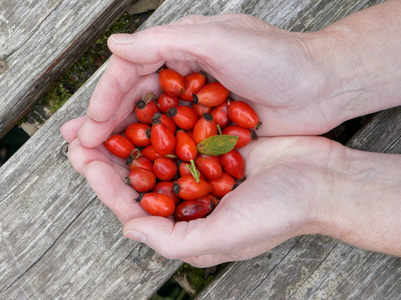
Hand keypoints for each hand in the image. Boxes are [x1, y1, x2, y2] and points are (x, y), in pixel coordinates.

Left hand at [63, 131, 342, 266]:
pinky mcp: (217, 146)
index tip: (85, 160)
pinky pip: (181, 132)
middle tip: (80, 135)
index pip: (135, 207)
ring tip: (103, 116)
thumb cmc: (279, 213)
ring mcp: (204, 170)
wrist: (322, 181)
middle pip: (140, 177)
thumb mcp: (224, 237)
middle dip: (108, 157)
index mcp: (188, 226)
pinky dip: (161, 120)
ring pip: (155, 152)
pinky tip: (143, 104)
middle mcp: (191, 199)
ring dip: (128, 136)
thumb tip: (129, 228)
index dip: (105, 185)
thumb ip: (173, 241)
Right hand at [72, 13, 350, 148]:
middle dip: (106, 124)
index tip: (89, 128)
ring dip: (124, 142)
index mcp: (181, 49)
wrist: (322, 85)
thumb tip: (114, 44)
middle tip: (77, 148)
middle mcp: (185, 75)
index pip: (131, 72)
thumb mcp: (221, 39)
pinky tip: (140, 170)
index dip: (106, 99)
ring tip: (95, 161)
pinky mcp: (215, 127)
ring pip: (153, 124)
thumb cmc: (277, 58)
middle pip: (136, 101)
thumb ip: (166, 41)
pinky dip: (157, 154)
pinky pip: (177, 141)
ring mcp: (199, 104)